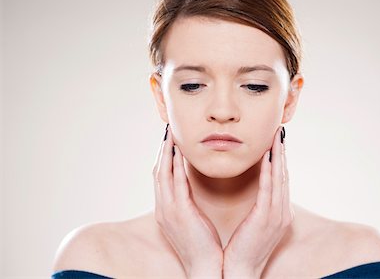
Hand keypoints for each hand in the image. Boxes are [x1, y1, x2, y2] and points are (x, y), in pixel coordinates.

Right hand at [153, 125, 222, 277]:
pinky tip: (179, 151)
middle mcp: (163, 208)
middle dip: (162, 150)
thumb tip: (189, 189)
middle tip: (167, 131)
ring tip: (171, 134)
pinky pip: (175, 183)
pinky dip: (175, 165)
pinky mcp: (179, 212)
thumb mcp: (191, 220)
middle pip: (158, 171)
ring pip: (163, 174)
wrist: (204, 267)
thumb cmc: (202, 244)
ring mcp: (169, 210)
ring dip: (166, 153)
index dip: (164, 158)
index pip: (161, 178)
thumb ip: (187, 203)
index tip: (169, 141)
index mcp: (166, 210)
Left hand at [223, 126, 294, 278]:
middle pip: (284, 174)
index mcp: (279, 212)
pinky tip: (268, 156)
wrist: (241, 271)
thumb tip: (261, 191)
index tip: (276, 141)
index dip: (280, 159)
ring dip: (278, 155)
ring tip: (276, 136)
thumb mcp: (257, 224)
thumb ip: (262, 206)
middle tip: (280, 131)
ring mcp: (276, 215)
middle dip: (282, 152)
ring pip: (279, 178)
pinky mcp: (266, 218)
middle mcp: (282, 211)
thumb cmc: (245, 247)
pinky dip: (270, 171)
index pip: (281, 179)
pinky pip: (269, 189)